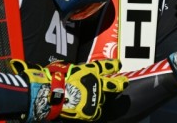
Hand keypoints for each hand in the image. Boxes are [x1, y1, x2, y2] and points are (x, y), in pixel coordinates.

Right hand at [10, 58, 127, 121]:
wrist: (52, 93)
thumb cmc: (57, 79)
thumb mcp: (70, 69)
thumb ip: (79, 71)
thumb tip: (79, 71)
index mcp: (91, 71)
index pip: (107, 66)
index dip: (114, 65)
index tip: (119, 64)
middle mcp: (97, 83)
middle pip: (114, 84)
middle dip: (120, 83)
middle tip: (124, 82)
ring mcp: (95, 97)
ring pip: (101, 99)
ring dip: (98, 98)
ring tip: (93, 99)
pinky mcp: (91, 110)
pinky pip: (95, 111)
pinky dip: (92, 110)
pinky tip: (89, 109)